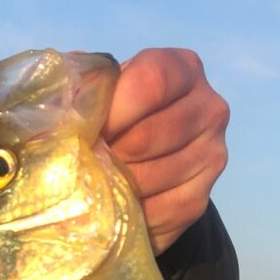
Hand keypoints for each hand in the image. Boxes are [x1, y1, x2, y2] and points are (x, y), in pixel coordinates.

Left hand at [104, 48, 229, 254]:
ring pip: (150, 176)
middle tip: (84, 159)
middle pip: (149, 134)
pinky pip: (156, 210)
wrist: (137, 158)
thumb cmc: (112, 115)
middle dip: (107, 151)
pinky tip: (112, 202)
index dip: (113, 109)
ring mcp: (211, 156)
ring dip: (113, 183)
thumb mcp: (99, 91)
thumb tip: (69, 109)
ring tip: (94, 179)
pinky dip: (126, 210)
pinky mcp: (199, 199)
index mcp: (185, 69)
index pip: (152, 83)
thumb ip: (87, 90)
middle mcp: (210, 109)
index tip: (87, 129)